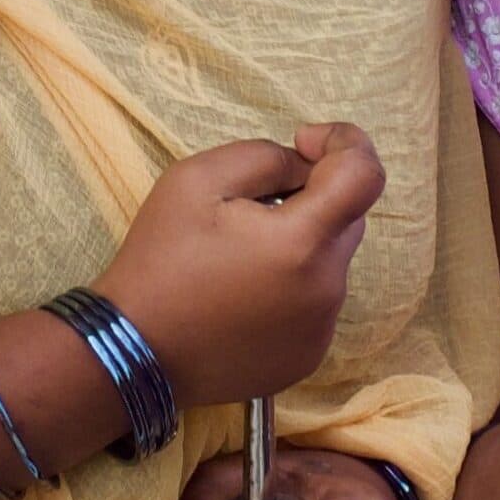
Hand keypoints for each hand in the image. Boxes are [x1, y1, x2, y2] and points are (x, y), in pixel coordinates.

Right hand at [94, 124, 384, 409]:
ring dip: (300, 243)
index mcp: (303, 243)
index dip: (345, 142)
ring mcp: (320, 330)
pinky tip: (243, 293)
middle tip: (251, 204)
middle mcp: (325, 290)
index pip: (366, 175)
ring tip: (238, 254)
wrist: (133, 353)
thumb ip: (267, 156)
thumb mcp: (198, 178)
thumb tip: (307, 165)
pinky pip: (316, 302)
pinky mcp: (308, 356)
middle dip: (313, 197)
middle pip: (347, 218)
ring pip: (330, 261)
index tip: (304, 142)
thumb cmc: (160, 260)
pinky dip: (293, 285)